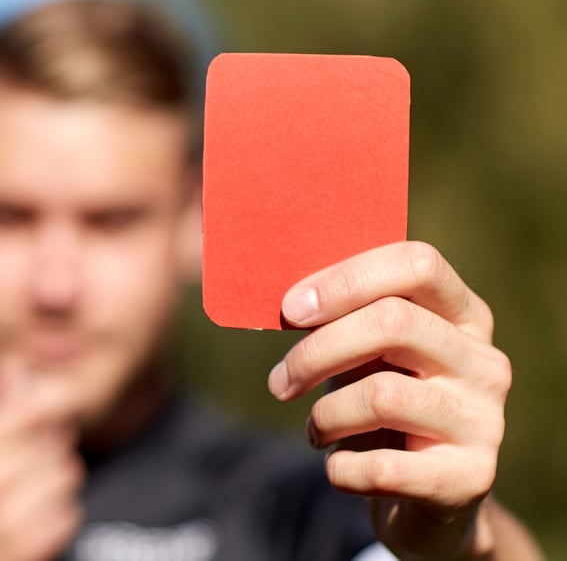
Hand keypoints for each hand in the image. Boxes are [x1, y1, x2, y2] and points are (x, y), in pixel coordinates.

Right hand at [0, 359, 83, 560]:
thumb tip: (14, 366)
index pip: (27, 408)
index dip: (49, 402)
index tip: (54, 408)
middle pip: (53, 441)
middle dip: (46, 448)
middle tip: (23, 463)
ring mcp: (6, 519)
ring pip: (66, 474)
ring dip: (54, 480)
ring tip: (25, 491)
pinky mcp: (26, 550)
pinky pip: (69, 512)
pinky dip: (57, 512)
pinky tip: (30, 517)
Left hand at [268, 241, 520, 558]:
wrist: (427, 500)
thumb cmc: (382, 405)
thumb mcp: (366, 354)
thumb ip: (342, 319)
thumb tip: (288, 304)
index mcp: (462, 314)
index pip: (417, 264)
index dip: (347, 280)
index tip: (290, 310)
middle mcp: (484, 360)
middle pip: (393, 322)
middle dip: (317, 351)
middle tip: (278, 382)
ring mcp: (484, 419)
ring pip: (382, 395)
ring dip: (326, 415)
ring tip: (315, 430)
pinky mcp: (471, 477)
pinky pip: (383, 467)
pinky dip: (342, 467)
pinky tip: (338, 466)